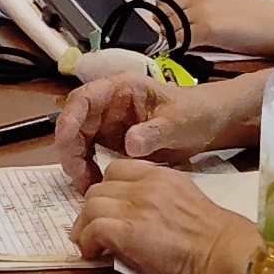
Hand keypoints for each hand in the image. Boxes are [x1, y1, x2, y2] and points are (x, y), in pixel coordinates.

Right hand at [55, 67, 240, 183]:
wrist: (208, 124)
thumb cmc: (194, 113)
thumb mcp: (177, 122)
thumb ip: (154, 132)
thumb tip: (130, 144)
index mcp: (121, 89)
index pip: (84, 98)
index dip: (69, 118)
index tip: (65, 140)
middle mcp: (108, 103)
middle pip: (74, 122)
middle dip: (70, 149)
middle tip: (78, 176)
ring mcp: (107, 122)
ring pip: (77, 140)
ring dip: (76, 162)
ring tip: (87, 185)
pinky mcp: (110, 140)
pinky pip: (88, 153)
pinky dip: (86, 168)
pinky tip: (95, 183)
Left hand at [75, 161, 260, 273]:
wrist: (223, 252)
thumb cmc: (212, 236)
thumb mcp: (185, 200)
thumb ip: (159, 197)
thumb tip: (136, 212)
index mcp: (160, 175)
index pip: (117, 169)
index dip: (107, 190)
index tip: (109, 208)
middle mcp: (145, 185)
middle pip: (98, 188)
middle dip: (92, 209)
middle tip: (95, 229)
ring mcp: (135, 207)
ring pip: (90, 206)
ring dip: (85, 226)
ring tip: (92, 244)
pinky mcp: (127, 231)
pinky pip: (92, 229)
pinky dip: (87, 242)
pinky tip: (95, 253)